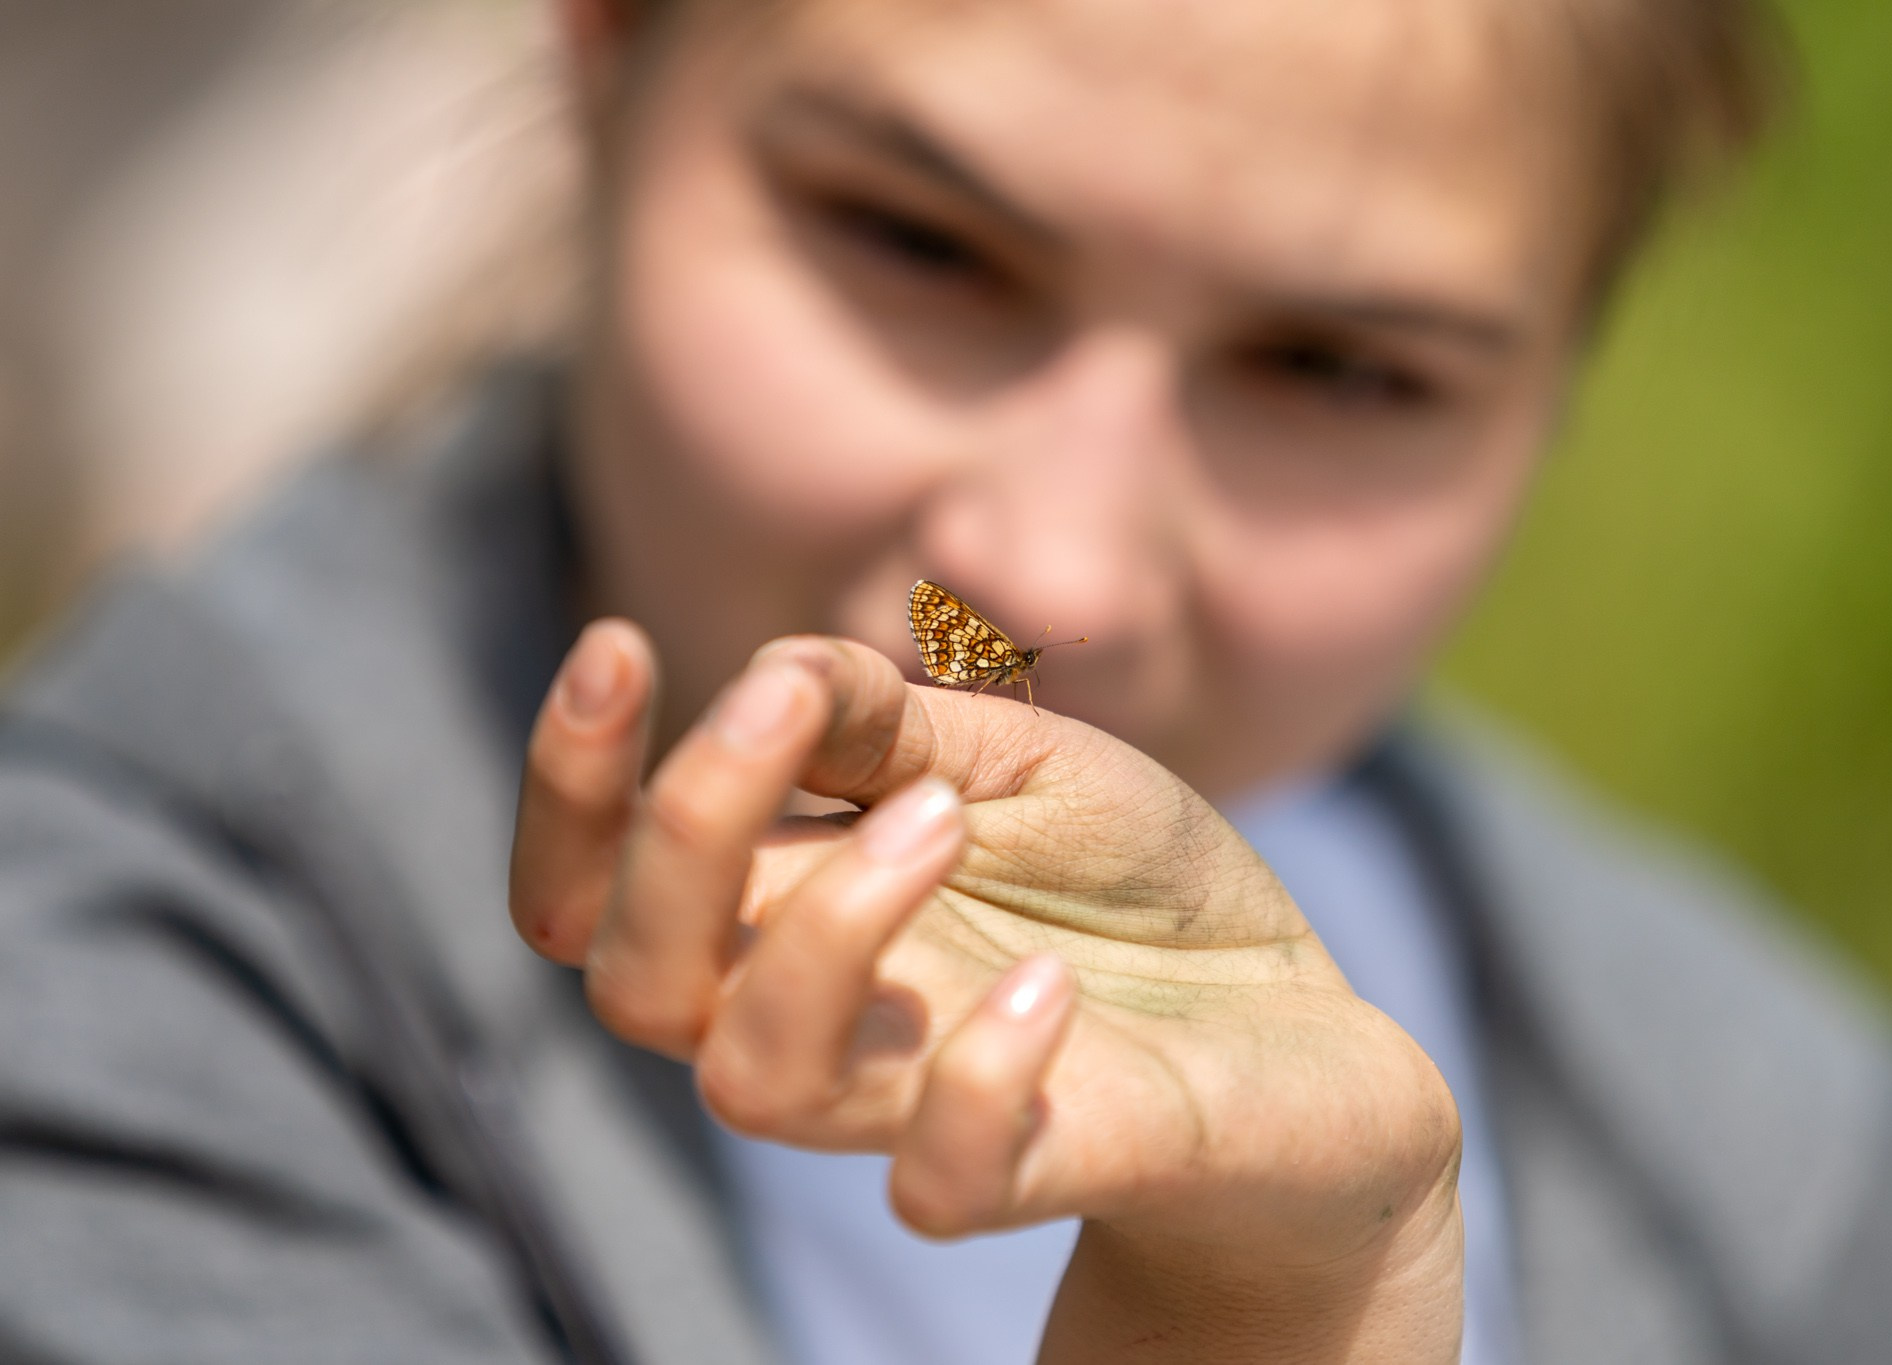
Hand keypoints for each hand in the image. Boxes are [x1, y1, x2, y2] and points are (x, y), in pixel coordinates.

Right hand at [509, 620, 1463, 1362]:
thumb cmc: (1133, 887)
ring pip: (751, 1077)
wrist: (1300, 1025)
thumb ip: (885, 722)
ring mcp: (915, 1104)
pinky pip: (934, 1184)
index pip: (588, 889)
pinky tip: (1054, 988)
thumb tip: (770, 670)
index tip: (618, 647)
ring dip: (829, 924)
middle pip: (628, 981)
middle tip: (792, 712)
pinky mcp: (1035, 1170)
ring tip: (947, 820)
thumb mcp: (1020, 759)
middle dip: (680, 829)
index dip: (563, 785)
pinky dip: (973, 1077)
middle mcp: (823, 1016)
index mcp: (793, 905)